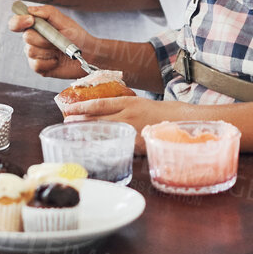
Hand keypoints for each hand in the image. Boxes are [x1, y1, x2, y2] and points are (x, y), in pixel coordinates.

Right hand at [7, 4, 99, 80]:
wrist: (88, 55)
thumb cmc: (76, 36)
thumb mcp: (64, 21)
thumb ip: (47, 12)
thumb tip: (30, 10)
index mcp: (36, 26)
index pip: (16, 22)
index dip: (18, 21)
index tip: (30, 20)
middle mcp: (32, 39)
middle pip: (26, 37)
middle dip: (44, 38)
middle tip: (57, 40)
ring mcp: (34, 54)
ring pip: (31, 51)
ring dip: (48, 51)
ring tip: (59, 50)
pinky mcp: (39, 67)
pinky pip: (36, 64)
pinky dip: (49, 62)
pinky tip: (57, 60)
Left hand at [61, 96, 202, 151]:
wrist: (186, 121)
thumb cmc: (165, 113)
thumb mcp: (143, 104)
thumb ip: (126, 108)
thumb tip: (107, 114)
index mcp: (130, 102)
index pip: (100, 104)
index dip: (82, 107)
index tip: (68, 109)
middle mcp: (129, 114)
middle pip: (98, 118)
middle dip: (80, 121)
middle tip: (65, 123)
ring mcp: (133, 129)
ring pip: (105, 131)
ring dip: (88, 134)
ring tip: (74, 136)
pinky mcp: (139, 144)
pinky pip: (118, 146)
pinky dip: (106, 148)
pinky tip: (96, 151)